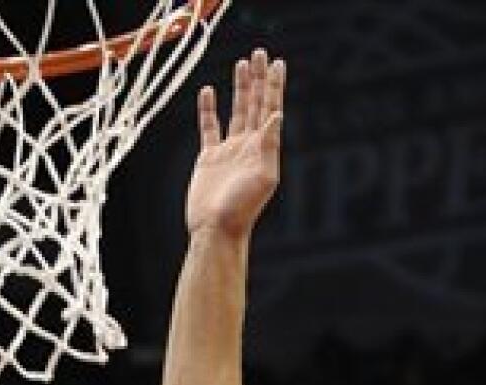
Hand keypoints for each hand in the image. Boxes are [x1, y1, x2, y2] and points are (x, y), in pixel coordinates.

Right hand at [187, 48, 285, 238]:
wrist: (215, 230)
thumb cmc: (241, 209)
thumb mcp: (263, 177)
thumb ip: (269, 145)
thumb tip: (276, 115)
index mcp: (263, 148)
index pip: (270, 108)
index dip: (274, 85)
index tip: (277, 63)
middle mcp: (248, 146)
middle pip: (255, 104)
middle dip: (258, 79)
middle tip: (259, 53)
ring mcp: (229, 151)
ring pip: (236, 111)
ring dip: (239, 87)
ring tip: (241, 63)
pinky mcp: (209, 158)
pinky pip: (209, 127)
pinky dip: (208, 109)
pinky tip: (208, 92)